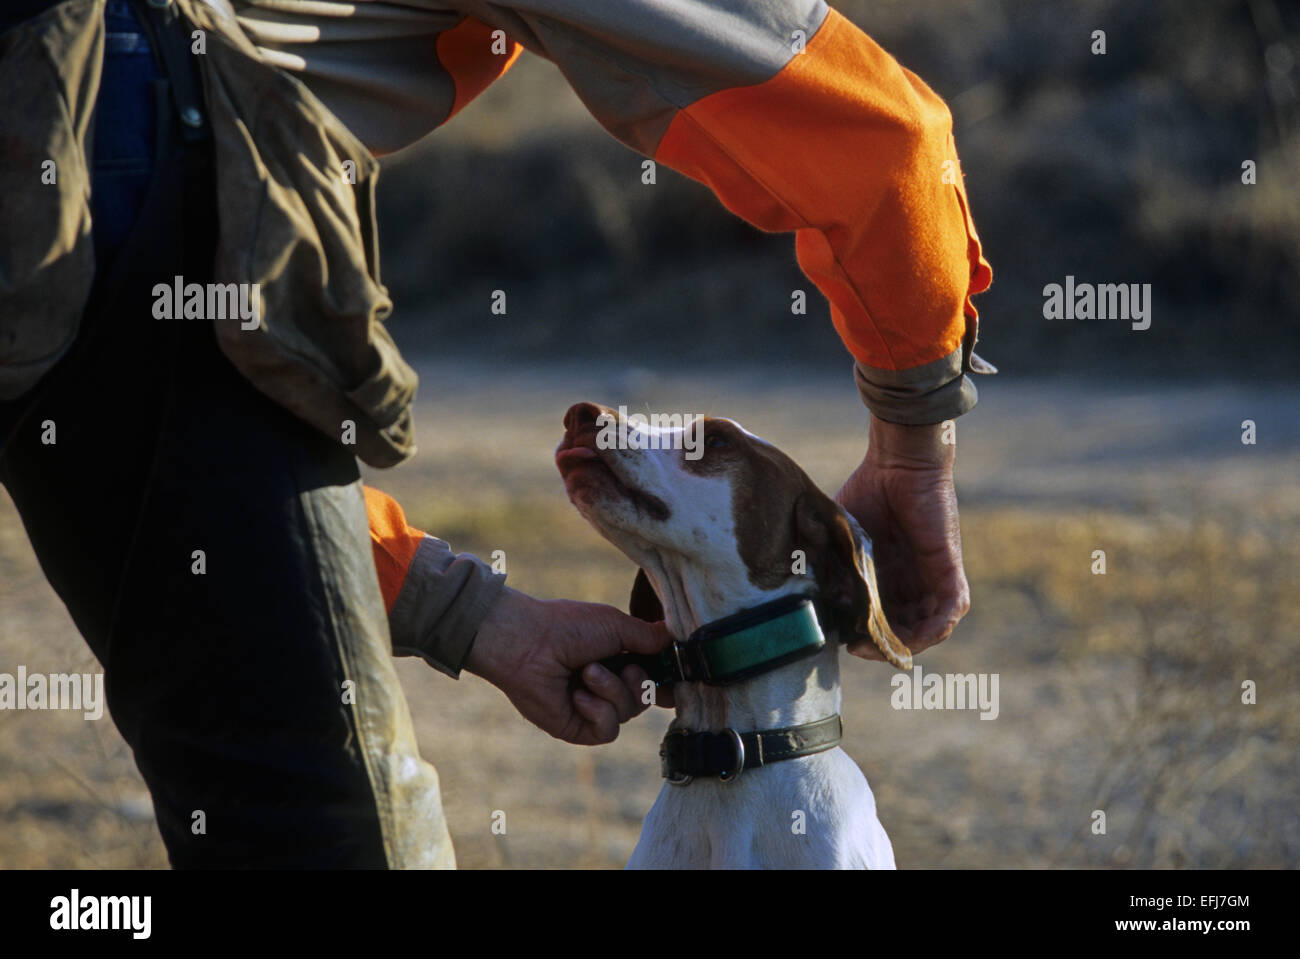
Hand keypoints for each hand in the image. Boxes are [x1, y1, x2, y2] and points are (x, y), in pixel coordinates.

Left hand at [465, 587, 673, 744]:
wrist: (527, 643)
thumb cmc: (567, 627)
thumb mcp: (617, 625)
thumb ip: (651, 637)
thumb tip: (678, 639)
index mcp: (618, 658)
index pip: (654, 677)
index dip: (668, 680)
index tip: (679, 675)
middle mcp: (608, 684)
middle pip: (648, 697)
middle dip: (640, 681)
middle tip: (625, 665)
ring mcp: (592, 707)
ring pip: (629, 713)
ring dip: (612, 690)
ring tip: (587, 672)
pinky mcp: (577, 727)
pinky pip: (608, 731)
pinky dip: (598, 711)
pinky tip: (578, 695)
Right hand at [835, 415, 969, 657]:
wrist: (898, 462)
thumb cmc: (870, 489)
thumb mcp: (842, 535)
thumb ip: (831, 561)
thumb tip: (810, 591)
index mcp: (890, 575)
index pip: (884, 617)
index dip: (867, 635)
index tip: (845, 641)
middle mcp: (914, 581)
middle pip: (907, 628)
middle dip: (884, 645)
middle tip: (860, 648)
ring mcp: (933, 576)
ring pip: (931, 627)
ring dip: (908, 643)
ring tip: (881, 647)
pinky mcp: (948, 569)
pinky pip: (950, 609)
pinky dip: (936, 629)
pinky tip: (914, 639)